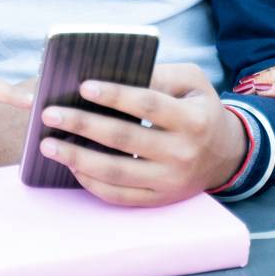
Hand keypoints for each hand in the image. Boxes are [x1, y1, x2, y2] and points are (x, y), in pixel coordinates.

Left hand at [37, 63, 246, 205]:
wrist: (226, 156)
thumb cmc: (200, 109)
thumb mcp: (192, 82)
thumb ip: (159, 75)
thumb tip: (112, 75)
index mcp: (192, 119)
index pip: (148, 104)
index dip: (115, 95)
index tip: (82, 86)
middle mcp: (182, 153)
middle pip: (125, 139)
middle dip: (83, 125)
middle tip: (49, 114)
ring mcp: (170, 181)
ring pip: (117, 172)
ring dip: (77, 158)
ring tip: (47, 145)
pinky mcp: (159, 200)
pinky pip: (120, 196)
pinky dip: (91, 183)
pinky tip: (71, 166)